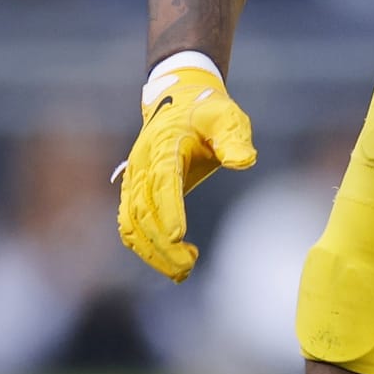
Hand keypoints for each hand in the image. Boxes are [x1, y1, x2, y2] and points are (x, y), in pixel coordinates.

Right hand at [114, 58, 255, 280]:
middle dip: (162, 242)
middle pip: (144, 210)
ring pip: (132, 223)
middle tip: (189, 265)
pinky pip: (129, 225)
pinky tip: (170, 263)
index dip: (168, 209)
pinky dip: (144, 247)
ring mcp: (133, 180)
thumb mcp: (227, 117)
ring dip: (151, 251)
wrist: (178, 102)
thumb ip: (234, 137)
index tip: (178, 236)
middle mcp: (142, 165)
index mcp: (164, 145)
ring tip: (182, 271)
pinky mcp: (133, 192)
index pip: (162, 180)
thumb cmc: (207, 113)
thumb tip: (245, 160)